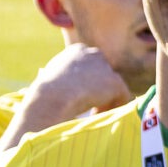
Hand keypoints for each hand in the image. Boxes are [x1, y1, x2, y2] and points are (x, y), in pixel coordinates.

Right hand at [22, 45, 137, 129]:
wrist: (51, 96)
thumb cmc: (44, 94)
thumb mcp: (51, 81)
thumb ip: (66, 81)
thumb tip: (72, 92)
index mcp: (76, 51)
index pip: (89, 67)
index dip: (85, 84)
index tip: (78, 97)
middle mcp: (92, 54)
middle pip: (103, 75)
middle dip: (98, 91)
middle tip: (89, 107)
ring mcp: (105, 67)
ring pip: (112, 87)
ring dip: (105, 102)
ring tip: (92, 114)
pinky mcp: (114, 81)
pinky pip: (123, 97)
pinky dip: (113, 108)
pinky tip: (97, 115)